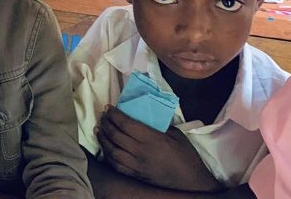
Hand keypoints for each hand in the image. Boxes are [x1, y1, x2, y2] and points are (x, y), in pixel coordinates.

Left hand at [96, 107, 221, 191]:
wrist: (191, 181)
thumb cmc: (186, 156)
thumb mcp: (176, 134)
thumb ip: (158, 124)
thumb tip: (143, 113)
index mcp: (152, 139)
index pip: (126, 124)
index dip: (114, 114)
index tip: (109, 107)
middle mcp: (142, 153)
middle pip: (116, 136)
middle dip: (106, 123)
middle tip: (103, 116)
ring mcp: (137, 166)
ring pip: (113, 151)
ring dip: (103, 139)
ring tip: (99, 129)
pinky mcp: (136, 176)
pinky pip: (116, 166)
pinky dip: (107, 156)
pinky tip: (105, 148)